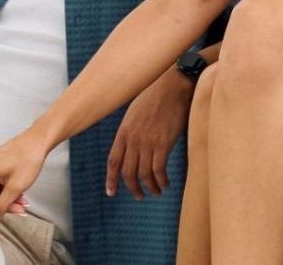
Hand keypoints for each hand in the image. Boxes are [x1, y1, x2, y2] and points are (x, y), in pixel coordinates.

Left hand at [106, 67, 192, 198]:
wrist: (171, 87)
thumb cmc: (155, 97)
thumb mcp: (134, 114)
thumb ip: (131, 131)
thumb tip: (132, 146)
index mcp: (123, 132)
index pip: (113, 161)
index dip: (111, 179)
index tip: (111, 192)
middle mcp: (132, 140)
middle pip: (127, 172)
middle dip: (133, 188)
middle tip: (139, 195)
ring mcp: (147, 143)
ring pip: (144, 175)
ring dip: (150, 187)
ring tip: (156, 191)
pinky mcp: (163, 144)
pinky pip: (159, 171)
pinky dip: (161, 181)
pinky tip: (165, 183)